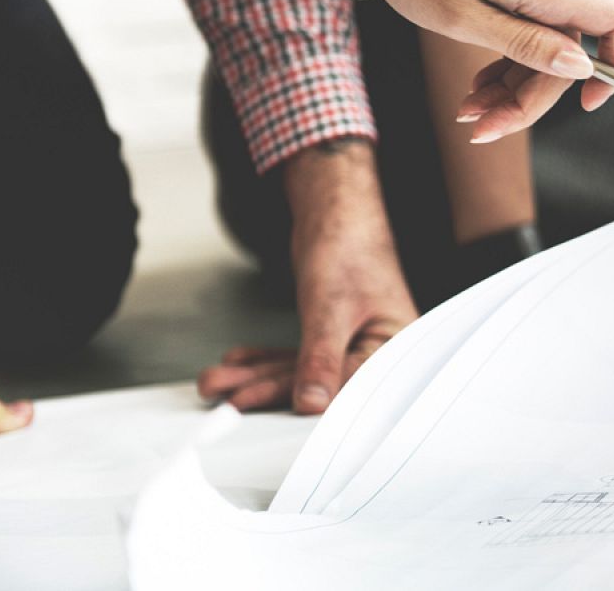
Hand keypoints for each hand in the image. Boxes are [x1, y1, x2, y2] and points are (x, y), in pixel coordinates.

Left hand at [198, 143, 417, 412]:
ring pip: (301, 371)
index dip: (303, 398)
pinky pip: (297, 357)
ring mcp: (353, 344)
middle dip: (264, 387)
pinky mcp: (332, 335)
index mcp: (394, 348)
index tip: (256, 404)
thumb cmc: (351, 247)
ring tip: (218, 380)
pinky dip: (266, 359)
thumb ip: (320, 359)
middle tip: (224, 393)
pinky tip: (239, 363)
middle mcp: (378, 352)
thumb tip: (311, 403)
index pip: (348, 386)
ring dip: (257, 376)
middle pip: (318, 383)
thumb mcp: (330, 307)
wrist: (340, 209)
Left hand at [368, 0, 613, 141]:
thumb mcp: (461, 17)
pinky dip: (506, 63)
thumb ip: (525, 43)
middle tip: (483, 127)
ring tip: (469, 113)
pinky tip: (477, 86)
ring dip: (513, 87)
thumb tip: (581, 66)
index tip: (586, 103)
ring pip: (545, 46)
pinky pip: (527, 29)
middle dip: (532, 97)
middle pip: (570, 51)